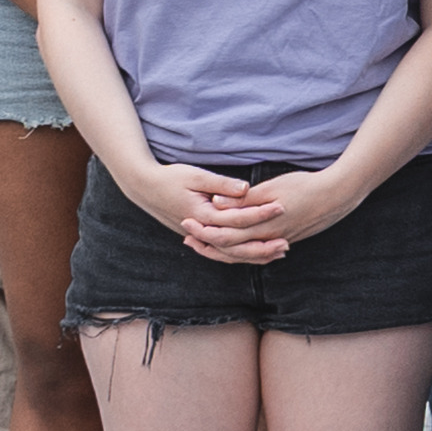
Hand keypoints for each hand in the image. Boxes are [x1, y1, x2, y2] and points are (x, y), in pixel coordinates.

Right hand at [159, 167, 291, 265]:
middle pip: (236, 245)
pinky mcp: (200, 237)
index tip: (282, 207)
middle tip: (287, 243)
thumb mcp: (196, 175)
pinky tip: (257, 253)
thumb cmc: (170, 178)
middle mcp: (202, 230)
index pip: (237, 219)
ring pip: (230, 253)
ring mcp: (199, 236)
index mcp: (202, 215)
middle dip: (262, 245)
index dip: (261, 213)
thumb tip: (245, 188)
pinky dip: (241, 254)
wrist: (144, 188)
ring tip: (278, 252)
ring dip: (254, 254)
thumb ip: (221, 184)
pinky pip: (223, 251)